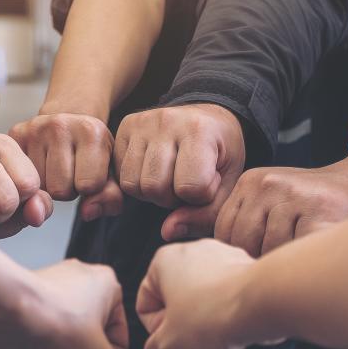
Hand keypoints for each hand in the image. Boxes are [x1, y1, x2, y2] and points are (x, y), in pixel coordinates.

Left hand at [0, 259, 127, 348]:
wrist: (6, 311)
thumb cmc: (56, 324)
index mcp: (106, 285)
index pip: (118, 340)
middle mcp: (76, 281)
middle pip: (85, 342)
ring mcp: (47, 290)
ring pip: (59, 341)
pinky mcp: (22, 302)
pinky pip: (34, 336)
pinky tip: (24, 346)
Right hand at [9, 112, 123, 220]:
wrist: (69, 124)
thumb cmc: (91, 152)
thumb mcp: (110, 173)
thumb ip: (110, 198)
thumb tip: (87, 213)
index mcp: (91, 131)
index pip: (88, 186)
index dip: (89, 189)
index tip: (88, 173)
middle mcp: (61, 125)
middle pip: (59, 190)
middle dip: (67, 189)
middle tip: (69, 171)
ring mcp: (35, 128)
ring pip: (39, 188)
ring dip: (48, 186)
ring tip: (55, 168)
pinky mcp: (16, 134)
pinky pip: (20, 179)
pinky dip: (31, 179)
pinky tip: (41, 166)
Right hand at [114, 104, 244, 240]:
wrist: (208, 117)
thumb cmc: (220, 154)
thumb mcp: (228, 184)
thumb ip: (205, 215)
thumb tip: (167, 232)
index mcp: (199, 131)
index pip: (189, 187)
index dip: (200, 196)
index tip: (209, 182)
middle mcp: (167, 121)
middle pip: (154, 187)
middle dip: (171, 198)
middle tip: (185, 184)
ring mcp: (142, 122)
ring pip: (132, 184)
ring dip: (151, 192)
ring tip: (169, 178)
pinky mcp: (124, 127)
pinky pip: (119, 174)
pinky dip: (136, 181)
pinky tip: (153, 171)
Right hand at [137, 239, 268, 348]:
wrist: (262, 303)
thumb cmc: (212, 317)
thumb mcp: (168, 347)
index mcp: (164, 261)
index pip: (145, 305)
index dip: (156, 331)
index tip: (173, 341)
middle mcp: (193, 250)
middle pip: (175, 300)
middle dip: (183, 325)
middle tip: (195, 340)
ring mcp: (222, 255)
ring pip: (203, 297)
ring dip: (206, 319)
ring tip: (218, 333)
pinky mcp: (247, 266)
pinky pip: (228, 295)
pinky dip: (229, 312)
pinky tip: (236, 325)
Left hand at [215, 149, 347, 256]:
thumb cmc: (306, 207)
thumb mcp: (258, 207)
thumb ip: (210, 219)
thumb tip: (166, 231)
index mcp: (249, 183)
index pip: (224, 236)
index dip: (245, 255)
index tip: (268, 249)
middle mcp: (268, 184)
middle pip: (243, 246)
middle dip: (263, 262)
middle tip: (287, 253)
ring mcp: (294, 195)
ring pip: (270, 254)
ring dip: (286, 265)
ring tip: (302, 252)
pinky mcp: (320, 210)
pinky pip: (297, 255)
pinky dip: (304, 263)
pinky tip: (313, 254)